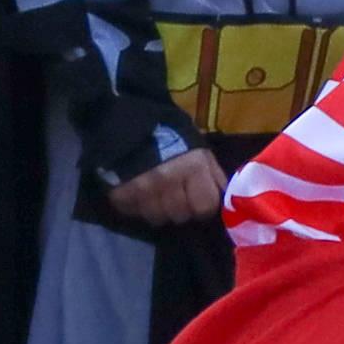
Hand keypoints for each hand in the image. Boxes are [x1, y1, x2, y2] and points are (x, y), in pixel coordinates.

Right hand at [97, 143, 228, 234]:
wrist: (130, 125)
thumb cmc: (172, 137)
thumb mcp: (199, 149)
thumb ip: (212, 174)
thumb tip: (222, 197)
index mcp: (192, 167)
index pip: (205, 207)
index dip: (204, 208)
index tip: (200, 204)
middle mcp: (168, 181)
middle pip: (180, 216)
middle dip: (182, 210)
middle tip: (177, 199)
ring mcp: (142, 190)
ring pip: (157, 219)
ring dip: (160, 212)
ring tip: (158, 197)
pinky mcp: (120, 194)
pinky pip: (134, 214)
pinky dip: (138, 208)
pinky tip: (140, 195)